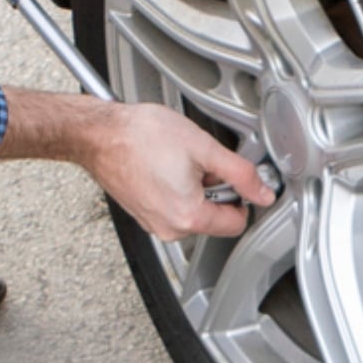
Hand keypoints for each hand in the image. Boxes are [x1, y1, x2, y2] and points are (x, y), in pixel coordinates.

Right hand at [0, 88, 273, 238]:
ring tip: (177, 160)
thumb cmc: (140, 137)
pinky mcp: (142, 213)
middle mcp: (170, 228)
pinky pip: (172, 207)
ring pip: (193, 211)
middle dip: (215, 190)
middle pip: (214, 218)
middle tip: (200, 161)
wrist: (99, 134)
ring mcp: (153, 223)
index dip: (243, 197)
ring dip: (194, 188)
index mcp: (188, 217)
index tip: (235, 177)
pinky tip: (164, 165)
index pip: (237, 223)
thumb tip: (263, 192)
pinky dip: (176, 188)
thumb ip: (241, 174)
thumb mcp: (203, 147)